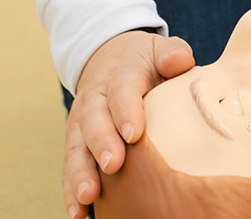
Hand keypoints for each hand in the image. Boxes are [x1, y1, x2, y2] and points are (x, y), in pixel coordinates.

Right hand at [63, 30, 194, 218]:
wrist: (110, 59)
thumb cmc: (145, 60)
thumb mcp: (159, 48)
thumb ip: (171, 53)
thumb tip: (180, 62)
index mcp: (120, 76)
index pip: (122, 92)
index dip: (126, 111)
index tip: (134, 133)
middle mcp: (95, 100)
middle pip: (94, 122)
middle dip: (102, 144)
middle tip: (113, 165)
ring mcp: (82, 123)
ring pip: (77, 149)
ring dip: (80, 174)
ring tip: (88, 197)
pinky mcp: (77, 143)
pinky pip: (71, 167)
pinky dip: (71, 191)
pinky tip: (78, 214)